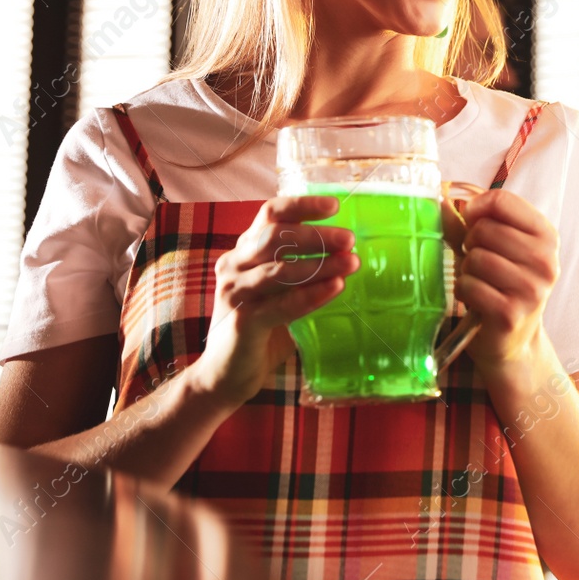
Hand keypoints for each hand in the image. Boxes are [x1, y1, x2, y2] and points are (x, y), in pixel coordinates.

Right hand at [189, 195, 358, 407]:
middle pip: (274, 236)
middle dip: (316, 235)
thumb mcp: (280, 291)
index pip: (270, 213)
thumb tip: (348, 254)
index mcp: (244, 251)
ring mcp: (234, 292)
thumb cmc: (261, 328)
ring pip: (279, 269)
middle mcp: (234, 265)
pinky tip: (336, 287)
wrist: (226, 374)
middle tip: (349, 239)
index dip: (301, 205)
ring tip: (352, 262)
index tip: (334, 206)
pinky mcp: (242, 321)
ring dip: (319, 264)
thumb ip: (300, 271)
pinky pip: (280, 304)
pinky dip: (311, 295)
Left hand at [450, 188, 560, 372]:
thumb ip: (467, 224)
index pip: (502, 200)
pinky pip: (470, 285)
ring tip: (478, 280)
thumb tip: (440, 200)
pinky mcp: (511, 314)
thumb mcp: (492, 249)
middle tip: (477, 260)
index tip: (470, 221)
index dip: (476, 208)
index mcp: (546, 236)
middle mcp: (546, 261)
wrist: (513, 339)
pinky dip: (463, 289)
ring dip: (467, 269)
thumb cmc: (502, 286)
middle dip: (470, 243)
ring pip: (477, 257)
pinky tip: (474, 298)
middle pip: (486, 229)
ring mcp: (531, 289)